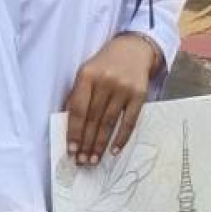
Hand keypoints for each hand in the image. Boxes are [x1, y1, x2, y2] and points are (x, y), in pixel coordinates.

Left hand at [63, 34, 161, 167]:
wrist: (132, 50)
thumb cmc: (103, 65)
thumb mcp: (86, 74)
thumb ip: (78, 96)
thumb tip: (70, 128)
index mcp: (87, 75)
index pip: (78, 109)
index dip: (74, 131)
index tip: (71, 150)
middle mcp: (106, 81)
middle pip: (93, 118)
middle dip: (86, 142)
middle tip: (82, 161)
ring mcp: (124, 88)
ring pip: (109, 122)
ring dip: (100, 144)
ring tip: (94, 159)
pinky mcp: (140, 95)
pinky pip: (129, 121)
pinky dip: (121, 138)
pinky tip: (114, 150)